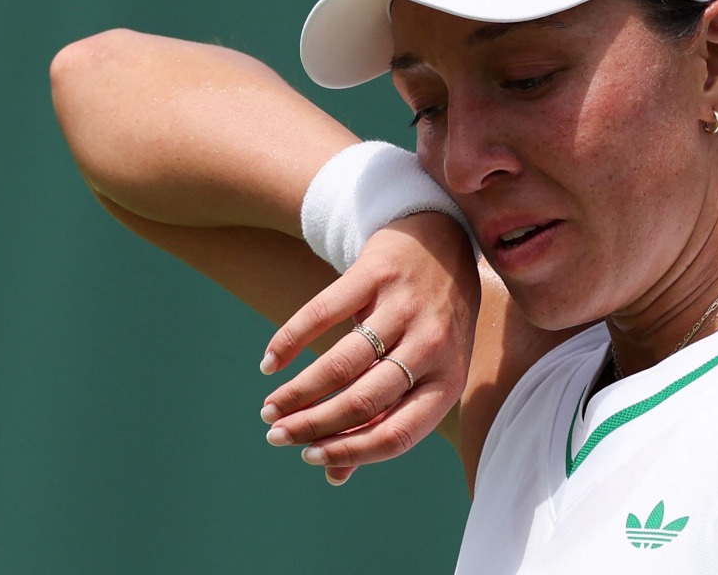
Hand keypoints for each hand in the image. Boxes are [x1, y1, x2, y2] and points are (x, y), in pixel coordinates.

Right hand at [258, 211, 479, 481]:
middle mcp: (432, 345)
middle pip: (364, 400)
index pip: (398, 434)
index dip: (351, 450)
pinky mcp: (375, 273)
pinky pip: (323, 313)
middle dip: (313, 424)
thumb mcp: (422, 371)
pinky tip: (270, 362)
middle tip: (277, 434)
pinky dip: (291, 340)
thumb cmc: (428, 323)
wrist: (441, 241)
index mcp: (447, 381)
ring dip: (298, 391)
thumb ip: (382, 420)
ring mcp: (404, 307)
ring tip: (270, 408)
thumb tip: (334, 476)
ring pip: (342, 362)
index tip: (309, 455)